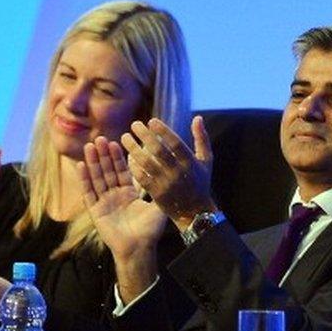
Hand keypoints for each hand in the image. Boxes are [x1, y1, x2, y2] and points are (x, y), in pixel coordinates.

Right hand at [79, 137, 166, 302]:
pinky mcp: (96, 211)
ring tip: (90, 146)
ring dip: (93, 162)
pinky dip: (85, 179)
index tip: (117, 141)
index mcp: (129, 193)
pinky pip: (89, 193)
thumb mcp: (157, 206)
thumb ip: (158, 190)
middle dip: (104, 155)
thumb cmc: (150, 231)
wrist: (138, 249)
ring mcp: (104, 202)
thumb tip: (168, 172)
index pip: (123, 170)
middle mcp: (116, 196)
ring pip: (97, 178)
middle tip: (100, 138)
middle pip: (108, 171)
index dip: (119, 157)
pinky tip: (81, 166)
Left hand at [120, 116, 215, 230]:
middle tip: (134, 124)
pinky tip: (128, 157)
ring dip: (133, 149)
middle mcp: (178, 173)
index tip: (151, 121)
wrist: (195, 212)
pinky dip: (134, 166)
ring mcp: (167, 184)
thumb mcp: (206, 160)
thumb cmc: (200, 182)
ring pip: (147, 163)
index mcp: (191, 162)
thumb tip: (197, 117)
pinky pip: (142, 177)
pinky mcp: (157, 194)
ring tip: (125, 137)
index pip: (176, 143)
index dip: (163, 131)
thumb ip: (201, 138)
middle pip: (158, 151)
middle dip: (145, 136)